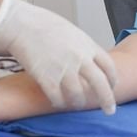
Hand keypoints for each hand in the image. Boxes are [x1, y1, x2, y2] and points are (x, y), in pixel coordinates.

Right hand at [0, 0, 117, 112]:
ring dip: (79, 102)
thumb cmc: (45, 26)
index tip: (112, 87)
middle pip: (100, 84)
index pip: (109, 67)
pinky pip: (57, 98)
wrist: (23, 25)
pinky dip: (60, 103)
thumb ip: (84, 49)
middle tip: (109, 111)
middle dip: (107, 100)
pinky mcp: (46, 78)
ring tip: (76, 104)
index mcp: (88, 46)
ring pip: (78, 95)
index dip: (112, 80)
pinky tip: (58, 102)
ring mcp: (64, 69)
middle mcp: (80, 59)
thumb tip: (90, 62)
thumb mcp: (73, 33)